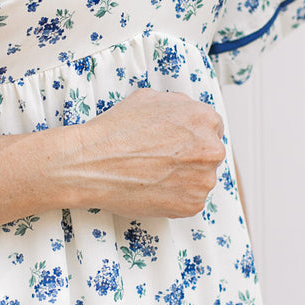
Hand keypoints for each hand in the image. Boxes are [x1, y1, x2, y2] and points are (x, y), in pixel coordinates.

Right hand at [65, 86, 226, 219]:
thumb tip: (185, 113)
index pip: (212, 129)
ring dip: (183, 179)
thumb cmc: (115, 132)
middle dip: (189, 158)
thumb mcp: (149, 99)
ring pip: (200, 179)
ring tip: (152, 174)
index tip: (178, 144)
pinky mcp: (192, 204)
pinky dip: (174, 197)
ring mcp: (203, 179)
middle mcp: (210, 149)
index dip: (191, 136)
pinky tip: (152, 188)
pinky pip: (189, 201)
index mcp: (204, 119)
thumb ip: (177, 106)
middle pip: (209, 155)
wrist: (92, 163)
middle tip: (162, 160)